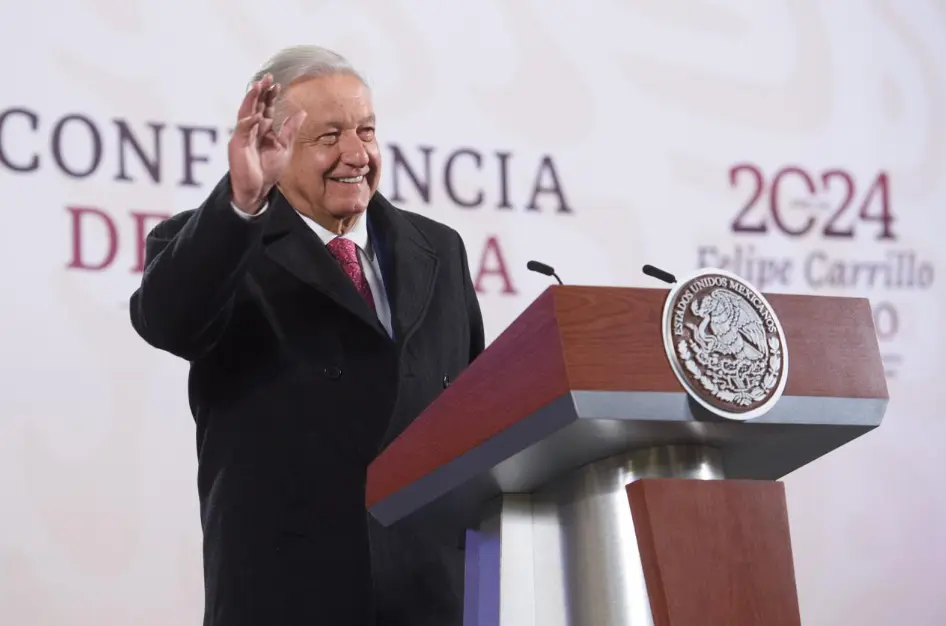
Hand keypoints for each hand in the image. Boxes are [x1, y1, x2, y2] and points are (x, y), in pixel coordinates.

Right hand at [228, 74, 306, 213]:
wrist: (258, 189)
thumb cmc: (268, 169)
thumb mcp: (284, 147)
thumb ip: (290, 129)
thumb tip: (301, 112)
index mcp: (263, 128)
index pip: (266, 107)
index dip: (270, 95)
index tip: (277, 84)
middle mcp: (251, 129)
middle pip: (255, 105)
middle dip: (260, 91)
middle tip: (267, 78)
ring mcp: (243, 136)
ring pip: (246, 113)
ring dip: (251, 100)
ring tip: (258, 87)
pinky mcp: (237, 146)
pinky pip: (242, 131)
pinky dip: (248, 122)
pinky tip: (256, 115)